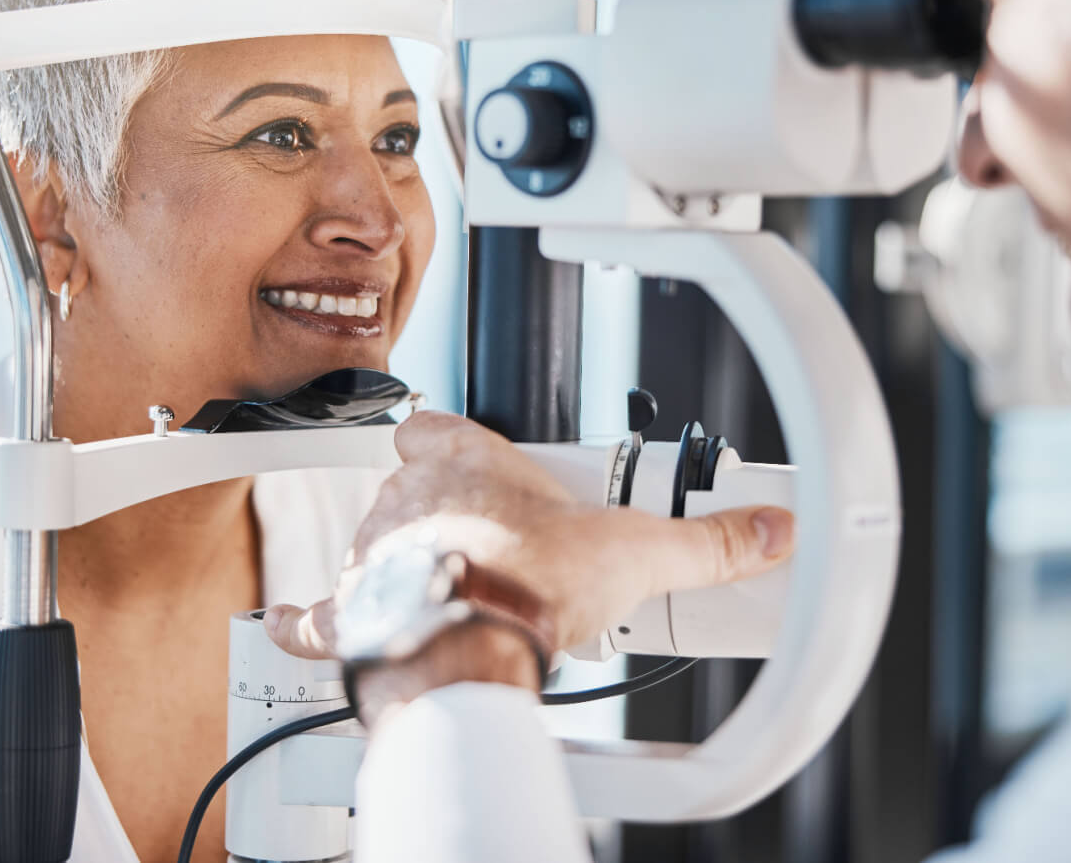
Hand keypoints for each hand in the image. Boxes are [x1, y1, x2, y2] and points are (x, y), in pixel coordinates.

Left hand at [265, 411, 795, 672]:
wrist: (477, 644)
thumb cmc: (538, 582)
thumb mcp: (640, 551)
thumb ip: (709, 540)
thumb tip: (770, 529)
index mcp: (468, 464)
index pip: (437, 426)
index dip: (449, 439)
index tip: (472, 457)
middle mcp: (410, 499)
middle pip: (408, 488)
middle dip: (439, 513)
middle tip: (486, 547)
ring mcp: (373, 555)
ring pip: (370, 544)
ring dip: (396, 564)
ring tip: (444, 594)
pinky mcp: (351, 614)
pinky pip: (317, 612)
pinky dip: (310, 620)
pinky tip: (299, 622)